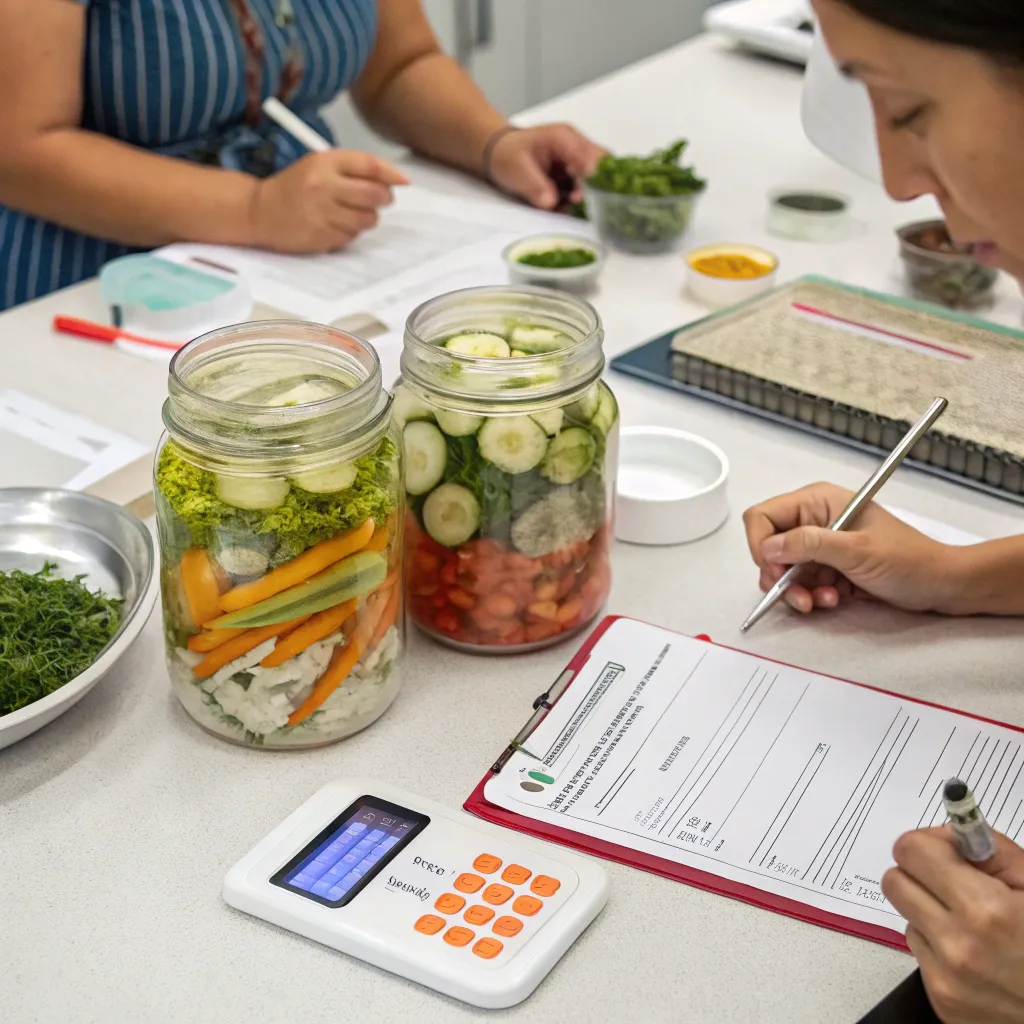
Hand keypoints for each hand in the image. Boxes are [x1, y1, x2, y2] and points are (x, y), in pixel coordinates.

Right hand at [250, 150, 408, 252]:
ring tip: (354, 212)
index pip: (368, 166)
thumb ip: (352, 169)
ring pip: (367, 219)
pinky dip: (351, 232)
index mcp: (324, 162)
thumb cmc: (296, 186)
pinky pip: (352, 236)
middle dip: (384, 198)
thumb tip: (391, 181)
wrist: (260, 211)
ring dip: (369, 217)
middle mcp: (323, 186)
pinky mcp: (320, 235)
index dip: (391, 174)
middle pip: (374, 194)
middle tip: (381, 200)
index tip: (404, 182)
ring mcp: (321, 213)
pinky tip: (337, 224)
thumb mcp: (319, 165)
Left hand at [487, 124, 605, 209]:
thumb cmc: (507, 155)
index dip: (590, 180)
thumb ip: (535, 187)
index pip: (590, 158)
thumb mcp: (517, 171)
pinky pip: (589, 184)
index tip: (581, 198)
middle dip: (597, 187)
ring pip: (600, 175)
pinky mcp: (576, 171)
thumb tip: (551, 202)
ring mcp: (578, 158)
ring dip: (590, 194)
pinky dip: (582, 197)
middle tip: (579, 204)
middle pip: (604, 165)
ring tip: (570, 205)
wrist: (500, 152)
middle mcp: (577, 145)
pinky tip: (567, 204)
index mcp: (564, 139)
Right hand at [742, 482, 966, 614]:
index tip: (774, 572)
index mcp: (818, 502)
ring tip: (823, 600)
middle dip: (780, 576)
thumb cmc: (910, 560)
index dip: (761, 545)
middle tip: (799, 596)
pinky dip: (810, 596)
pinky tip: (832, 599)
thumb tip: (769, 547)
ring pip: (782, 571)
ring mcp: (820, 545)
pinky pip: (800, 584)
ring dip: (797, 591)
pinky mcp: (826, 567)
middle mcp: (814, 520)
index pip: (763, 517)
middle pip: (769, 547)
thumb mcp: (858, 550)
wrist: (941, 585)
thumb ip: (810, 545)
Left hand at [884, 827, 1023, 1022]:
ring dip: (931, 914)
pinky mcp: (942, 1001)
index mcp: (984, 910)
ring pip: (907, 918)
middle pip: (894, 881)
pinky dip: (940, 947)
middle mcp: (957, 946)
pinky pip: (920, 953)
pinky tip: (976, 955)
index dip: (930, 845)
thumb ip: (990, 849)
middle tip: (953, 883)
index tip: (948, 851)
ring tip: (975, 927)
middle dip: (920, 874)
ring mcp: (946, 979)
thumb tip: (946, 835)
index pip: (910, 850)